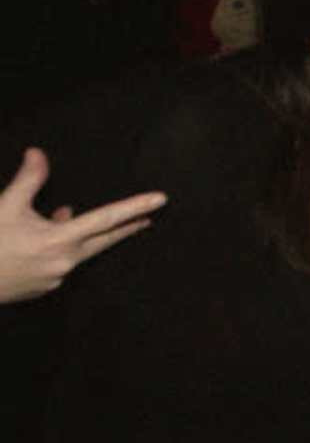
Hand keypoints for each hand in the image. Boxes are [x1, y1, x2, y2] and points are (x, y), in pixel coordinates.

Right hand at [0, 149, 163, 303]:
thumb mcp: (6, 207)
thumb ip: (28, 180)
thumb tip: (38, 154)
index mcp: (59, 241)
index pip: (107, 219)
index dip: (134, 207)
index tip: (160, 200)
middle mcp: (64, 262)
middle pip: (103, 240)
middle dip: (126, 227)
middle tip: (148, 218)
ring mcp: (54, 278)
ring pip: (78, 251)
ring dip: (82, 235)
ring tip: (69, 216)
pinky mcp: (43, 287)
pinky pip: (60, 263)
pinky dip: (59, 249)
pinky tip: (42, 240)